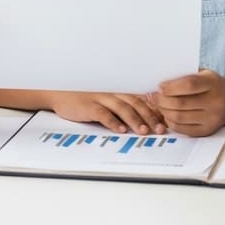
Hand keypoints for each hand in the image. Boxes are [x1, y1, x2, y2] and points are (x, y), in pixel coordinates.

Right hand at [48, 91, 165, 134]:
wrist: (59, 93)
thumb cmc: (84, 100)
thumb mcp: (105, 103)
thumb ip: (122, 109)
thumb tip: (144, 121)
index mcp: (119, 93)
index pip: (141, 101)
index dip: (154, 112)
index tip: (165, 124)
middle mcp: (112, 93)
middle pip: (136, 103)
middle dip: (150, 117)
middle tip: (160, 130)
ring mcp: (100, 98)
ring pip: (122, 107)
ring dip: (134, 120)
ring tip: (143, 131)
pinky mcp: (88, 105)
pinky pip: (103, 113)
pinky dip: (112, 121)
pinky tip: (120, 130)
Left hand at [148, 69, 224, 136]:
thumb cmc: (210, 84)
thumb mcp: (203, 74)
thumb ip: (185, 76)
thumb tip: (159, 82)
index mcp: (213, 84)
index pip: (189, 85)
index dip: (171, 87)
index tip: (160, 86)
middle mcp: (215, 102)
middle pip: (181, 104)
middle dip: (162, 100)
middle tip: (153, 96)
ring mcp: (212, 119)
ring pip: (180, 117)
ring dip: (164, 111)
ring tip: (158, 105)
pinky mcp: (207, 131)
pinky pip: (183, 129)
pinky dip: (170, 122)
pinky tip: (167, 114)